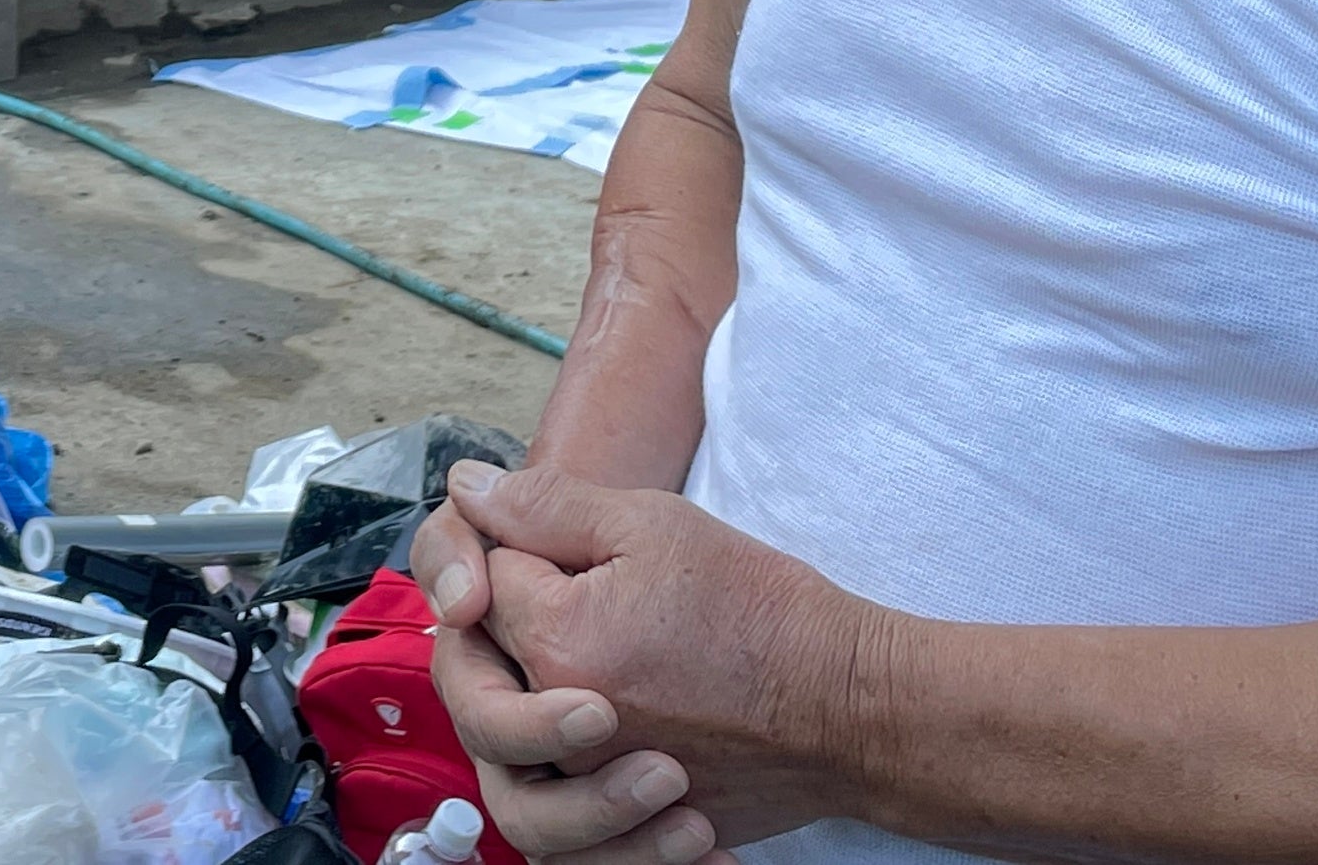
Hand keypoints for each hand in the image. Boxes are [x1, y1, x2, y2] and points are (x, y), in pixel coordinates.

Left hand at [413, 462, 883, 853]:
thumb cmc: (762, 609)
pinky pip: (565, 834)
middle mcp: (562, 722)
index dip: (511, 547)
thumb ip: (547, 505)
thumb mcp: (653, 525)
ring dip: (519, 719)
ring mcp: (595, 782)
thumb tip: (467, 488)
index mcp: (556, 637)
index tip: (558, 544)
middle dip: (497, 627)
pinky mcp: (632, 824)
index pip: (484, 581)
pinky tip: (597, 760)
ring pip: (505, 763)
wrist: (850, 707)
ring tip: (569, 682)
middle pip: (475, 674)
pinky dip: (572, 808)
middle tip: (555, 603)